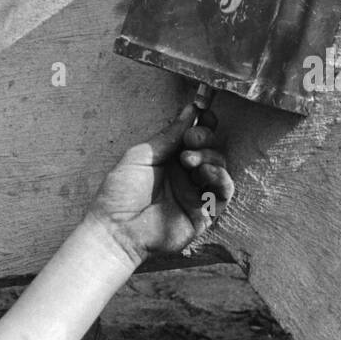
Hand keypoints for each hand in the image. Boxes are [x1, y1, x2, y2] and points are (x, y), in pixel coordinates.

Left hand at [85, 103, 233, 262]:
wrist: (116, 229)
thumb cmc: (120, 193)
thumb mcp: (143, 155)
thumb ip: (169, 135)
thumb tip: (190, 110)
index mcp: (170, 159)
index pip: (196, 137)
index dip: (203, 124)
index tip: (203, 113)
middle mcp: (186, 175)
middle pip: (211, 149)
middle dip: (205, 138)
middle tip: (190, 139)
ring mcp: (196, 193)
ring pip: (220, 167)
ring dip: (209, 157)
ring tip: (188, 160)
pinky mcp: (205, 213)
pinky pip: (224, 192)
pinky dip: (220, 177)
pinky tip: (204, 171)